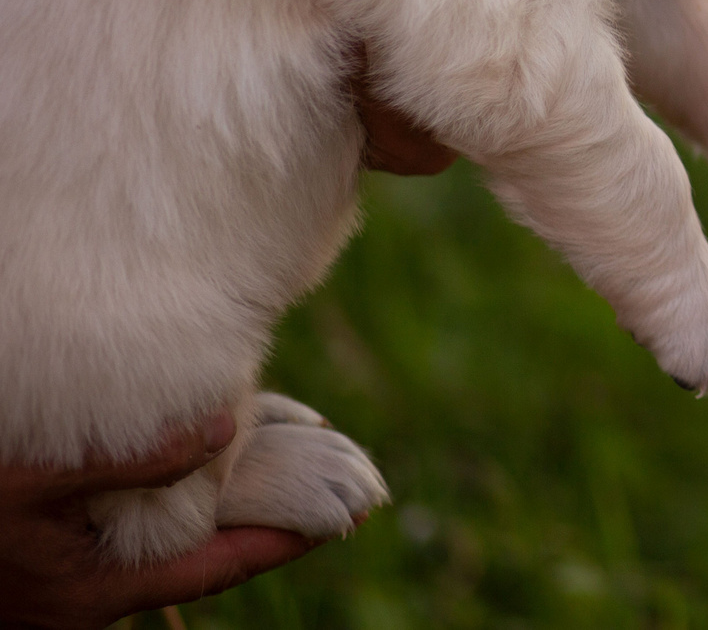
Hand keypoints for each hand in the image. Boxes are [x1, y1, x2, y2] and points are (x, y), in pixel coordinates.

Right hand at [0, 413, 318, 629]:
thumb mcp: (39, 482)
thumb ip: (131, 463)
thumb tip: (221, 431)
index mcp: (101, 591)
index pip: (219, 570)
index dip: (282, 543)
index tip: (341, 519)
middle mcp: (94, 603)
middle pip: (200, 562)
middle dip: (255, 522)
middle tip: (311, 481)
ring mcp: (74, 593)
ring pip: (165, 552)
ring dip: (210, 511)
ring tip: (259, 464)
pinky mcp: (57, 576)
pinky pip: (132, 546)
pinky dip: (168, 510)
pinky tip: (186, 471)